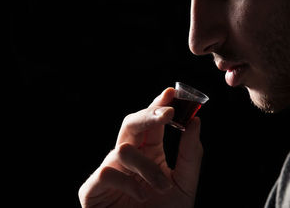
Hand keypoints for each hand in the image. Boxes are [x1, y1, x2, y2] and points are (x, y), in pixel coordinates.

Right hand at [78, 88, 202, 207]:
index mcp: (149, 153)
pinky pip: (107, 171)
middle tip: (168, 113)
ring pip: (124, 149)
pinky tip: (138, 197)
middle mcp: (128, 157)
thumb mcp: (185, 185)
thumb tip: (196, 122)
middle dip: (148, 114)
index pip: (152, 123)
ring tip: (161, 188)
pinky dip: (127, 183)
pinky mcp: (92, 188)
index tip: (171, 92)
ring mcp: (109, 170)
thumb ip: (191, 155)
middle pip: (130, 123)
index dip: (158, 105)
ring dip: (146, 167)